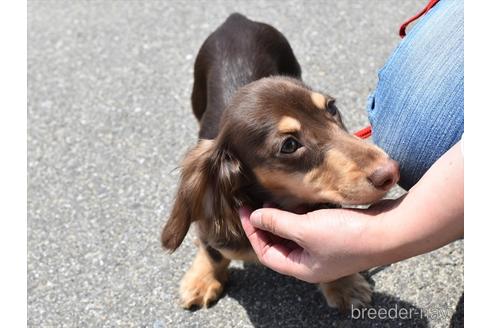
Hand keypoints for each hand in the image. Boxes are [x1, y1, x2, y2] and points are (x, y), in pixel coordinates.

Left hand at [240, 142, 462, 283]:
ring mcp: (324, 249)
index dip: (253, 233)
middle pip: (279, 244)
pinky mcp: (334, 234)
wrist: (389, 230)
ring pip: (294, 234)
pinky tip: (297, 201)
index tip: (244, 210)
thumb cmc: (348, 235)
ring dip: (282, 218)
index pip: (267, 254)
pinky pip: (308, 226)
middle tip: (257, 203)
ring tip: (274, 200)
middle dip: (266, 224)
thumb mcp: (305, 229)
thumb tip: (253, 218)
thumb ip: (277, 223)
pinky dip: (299, 215)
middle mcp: (311, 262)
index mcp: (302, 268)